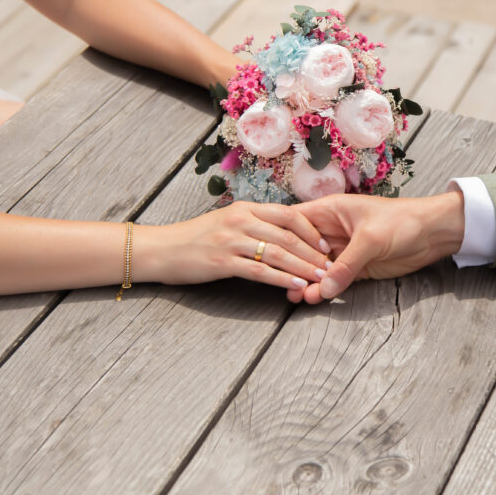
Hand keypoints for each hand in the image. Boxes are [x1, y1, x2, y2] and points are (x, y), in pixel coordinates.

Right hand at [141, 202, 330, 290]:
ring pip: (279, 253)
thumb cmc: (196, 239)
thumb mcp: (227, 222)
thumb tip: (284, 234)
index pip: (289, 215)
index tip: (327, 246)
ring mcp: (232, 240)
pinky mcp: (223, 261)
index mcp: (246, 208)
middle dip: (314, 253)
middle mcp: (242, 220)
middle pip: (289, 235)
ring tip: (321, 278)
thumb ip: (254, 224)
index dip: (312, 231)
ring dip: (304, 267)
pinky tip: (296, 286)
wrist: (161, 249)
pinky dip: (282, 279)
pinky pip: (260, 271)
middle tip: (333, 266)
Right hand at [291, 191, 465, 303]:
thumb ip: (347, 264)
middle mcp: (331, 230)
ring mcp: (342, 250)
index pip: (296, 223)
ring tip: (296, 296)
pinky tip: (313, 298)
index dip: (283, 239)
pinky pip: (334, 280)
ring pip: (316, 268)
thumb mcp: (371, 239)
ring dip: (307, 281)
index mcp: (330, 211)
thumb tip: (325, 287)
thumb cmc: (403, 221)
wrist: (434, 233)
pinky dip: (323, 289)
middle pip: (302, 249)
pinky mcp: (355, 268)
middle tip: (285, 284)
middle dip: (293, 266)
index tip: (271, 257)